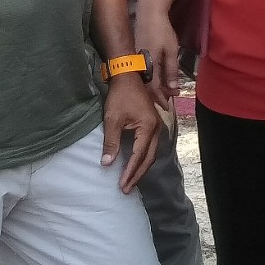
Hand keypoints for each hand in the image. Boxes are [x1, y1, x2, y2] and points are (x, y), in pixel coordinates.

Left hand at [102, 75, 161, 191]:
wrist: (128, 76)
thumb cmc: (120, 96)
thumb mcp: (112, 119)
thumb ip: (111, 142)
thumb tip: (107, 164)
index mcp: (148, 127)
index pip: (139, 155)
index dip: (130, 172)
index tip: (121, 185)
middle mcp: (157, 128)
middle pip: (149, 157)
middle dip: (138, 174)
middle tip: (127, 189)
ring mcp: (157, 125)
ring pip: (152, 152)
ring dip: (142, 167)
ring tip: (131, 180)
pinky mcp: (153, 123)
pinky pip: (151, 145)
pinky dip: (144, 157)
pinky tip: (136, 163)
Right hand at [136, 8, 183, 104]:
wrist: (149, 14)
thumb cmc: (162, 31)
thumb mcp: (171, 51)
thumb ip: (171, 70)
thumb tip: (172, 88)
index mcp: (148, 67)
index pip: (153, 89)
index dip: (160, 99)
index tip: (168, 106)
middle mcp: (139, 67)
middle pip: (147, 87)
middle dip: (158, 95)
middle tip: (169, 100)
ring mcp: (137, 61)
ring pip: (145, 81)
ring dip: (155, 88)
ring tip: (166, 92)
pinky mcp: (136, 57)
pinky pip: (143, 73)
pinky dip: (151, 79)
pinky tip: (157, 80)